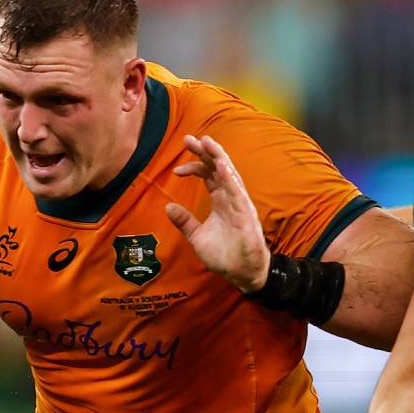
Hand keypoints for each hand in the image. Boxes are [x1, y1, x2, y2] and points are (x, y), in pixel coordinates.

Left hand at [165, 133, 269, 292]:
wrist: (243, 273)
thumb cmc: (225, 256)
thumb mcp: (198, 237)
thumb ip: (185, 221)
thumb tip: (168, 207)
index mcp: (221, 200)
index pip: (208, 175)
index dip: (194, 167)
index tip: (177, 169)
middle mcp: (231, 197)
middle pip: (217, 168)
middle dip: (204, 152)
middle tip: (188, 139)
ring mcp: (239, 203)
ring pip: (229, 173)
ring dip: (217, 156)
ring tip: (206, 142)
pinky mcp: (246, 212)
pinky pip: (237, 190)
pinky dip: (229, 176)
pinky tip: (220, 164)